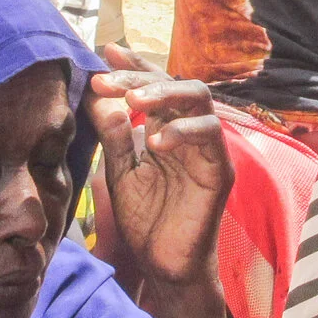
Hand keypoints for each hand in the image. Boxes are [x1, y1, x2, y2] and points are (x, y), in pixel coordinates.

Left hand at [88, 48, 230, 288]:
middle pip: (176, 83)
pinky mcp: (219, 170)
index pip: (153, 85)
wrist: (163, 264)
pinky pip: (211, 136)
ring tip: (133, 102)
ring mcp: (207, 149)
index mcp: (165, 127)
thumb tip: (97, 96)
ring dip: (165, 93)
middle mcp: (188, 131)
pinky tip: (156, 141)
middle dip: (141, 77)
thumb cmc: (145, 219)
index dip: (133, 66)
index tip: (106, 53)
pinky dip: (184, 130)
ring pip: (199, 99)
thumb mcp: (119, 171)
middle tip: (108, 82)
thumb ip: (111, 136)